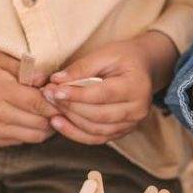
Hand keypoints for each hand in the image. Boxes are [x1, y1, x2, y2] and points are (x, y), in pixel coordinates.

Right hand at [0, 48, 57, 146]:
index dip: (56, 102)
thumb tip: (46, 80)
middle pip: (40, 122)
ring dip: (47, 127)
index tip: (63, 96)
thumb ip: (21, 67)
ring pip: (34, 136)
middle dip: (55, 115)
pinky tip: (32, 120)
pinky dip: (31, 132)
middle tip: (61, 106)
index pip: (38, 103)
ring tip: (50, 114)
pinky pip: (21, 141)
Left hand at [45, 33, 176, 144]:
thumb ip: (82, 67)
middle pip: (98, 115)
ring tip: (51, 109)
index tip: (54, 90)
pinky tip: (59, 123)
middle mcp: (138, 110)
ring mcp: (132, 124)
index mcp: (136, 87)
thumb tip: (56, 80)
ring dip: (70, 121)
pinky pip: (96, 138)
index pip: (103, 94)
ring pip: (96, 130)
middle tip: (48, 96)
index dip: (77, 95)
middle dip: (70, 107)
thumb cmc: (124, 58)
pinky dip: (75, 133)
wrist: (143, 68)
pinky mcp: (122, 132)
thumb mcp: (105, 54)